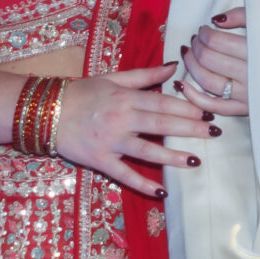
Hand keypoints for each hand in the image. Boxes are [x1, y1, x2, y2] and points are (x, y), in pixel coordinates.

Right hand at [52, 62, 216, 198]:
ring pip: (147, 150)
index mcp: (125, 98)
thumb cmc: (81, 93)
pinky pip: (124, 174)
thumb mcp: (112, 79)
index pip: (163, 103)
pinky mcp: (100, 160)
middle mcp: (121, 119)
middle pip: (161, 124)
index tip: (207, 112)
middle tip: (213, 133)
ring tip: (195, 161)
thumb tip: (173, 66)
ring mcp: (111, 142)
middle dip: (190, 129)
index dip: (187, 108)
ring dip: (173, 157)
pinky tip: (162, 192)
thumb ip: (144, 75)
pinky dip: (142, 184)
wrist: (46, 112)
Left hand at [178, 7, 248, 118]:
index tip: (205, 29)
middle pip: (209, 60)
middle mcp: (250, 75)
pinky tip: (182, 85)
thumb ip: (243, 17)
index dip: (205, 33)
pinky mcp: (245, 110)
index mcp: (257, 52)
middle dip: (196, 47)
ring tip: (189, 54)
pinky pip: (213, 106)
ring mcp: (247, 95)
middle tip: (196, 39)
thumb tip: (216, 20)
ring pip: (207, 82)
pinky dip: (194, 97)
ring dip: (191, 66)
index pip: (216, 42)